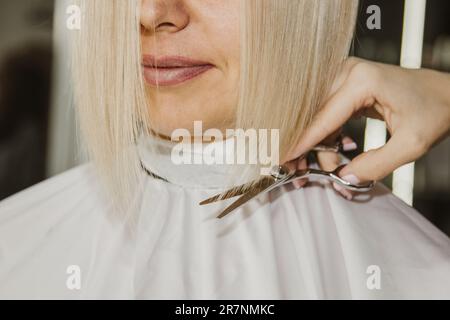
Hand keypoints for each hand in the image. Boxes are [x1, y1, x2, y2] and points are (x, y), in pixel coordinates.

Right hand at [285, 57, 449, 198]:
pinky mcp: (345, 85)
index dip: (302, 142)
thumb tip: (342, 178)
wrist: (446, 94)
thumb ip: (376, 165)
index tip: (282, 159)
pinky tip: (335, 152)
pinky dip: (325, 136)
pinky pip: (325, 114)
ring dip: (315, 143)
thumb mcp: (412, 144)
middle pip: (313, 115)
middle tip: (299, 171)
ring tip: (324, 167)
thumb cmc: (435, 111)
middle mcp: (347, 72)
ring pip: (316, 116)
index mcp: (362, 81)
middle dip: (305, 146)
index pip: (322, 117)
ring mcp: (344, 76)